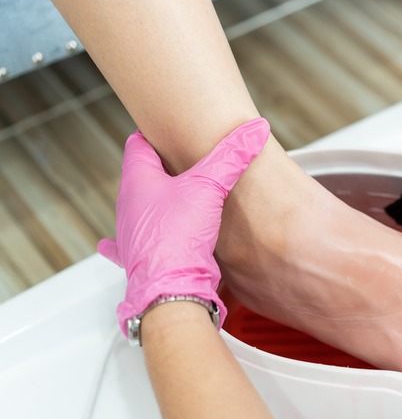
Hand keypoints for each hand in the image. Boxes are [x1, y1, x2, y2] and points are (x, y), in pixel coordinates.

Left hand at [99, 118, 269, 336]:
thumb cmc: (179, 237)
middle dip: (161, 167)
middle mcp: (129, 206)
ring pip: (142, 208)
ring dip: (156, 200)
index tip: (167, 129)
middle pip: (142, 175)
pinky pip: (139, 243)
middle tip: (179, 159)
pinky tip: (144, 239)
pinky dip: (144, 237)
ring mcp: (133, 234)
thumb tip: (254, 131)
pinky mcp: (142, 259)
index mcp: (138, 181)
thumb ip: (232, 157)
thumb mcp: (211, 186)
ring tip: (176, 194)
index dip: (154, 134)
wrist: (171, 288)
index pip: (138, 144)